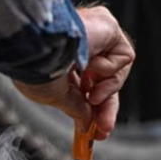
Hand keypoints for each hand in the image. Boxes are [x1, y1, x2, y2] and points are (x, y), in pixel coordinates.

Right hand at [13, 6, 134, 139]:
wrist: (38, 50)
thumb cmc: (36, 71)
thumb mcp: (56, 98)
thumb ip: (76, 109)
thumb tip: (86, 125)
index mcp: (62, 63)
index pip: (86, 89)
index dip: (93, 111)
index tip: (97, 132)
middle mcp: (80, 48)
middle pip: (104, 83)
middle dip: (106, 108)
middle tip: (104, 129)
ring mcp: (95, 37)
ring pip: (116, 73)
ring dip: (106, 90)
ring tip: (90, 95)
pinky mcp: (109, 27)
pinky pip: (123, 57)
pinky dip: (109, 69)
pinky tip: (91, 68)